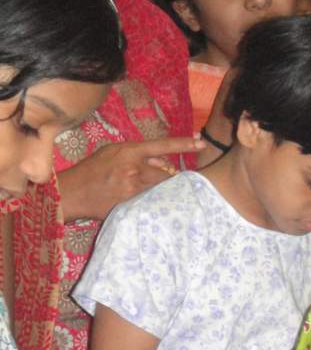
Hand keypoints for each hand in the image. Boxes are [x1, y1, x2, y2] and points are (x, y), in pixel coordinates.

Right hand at [58, 136, 205, 221]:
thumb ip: (138, 154)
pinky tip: (147, 204)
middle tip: (169, 181)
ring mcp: (133, 190)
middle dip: (170, 177)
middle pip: (168, 173)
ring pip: (161, 189)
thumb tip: (162, 160)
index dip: (183, 144)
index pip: (162, 146)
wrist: (71, 194)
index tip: (201, 142)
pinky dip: (153, 202)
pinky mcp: (132, 206)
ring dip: (162, 191)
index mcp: (128, 152)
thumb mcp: (112, 153)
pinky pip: (152, 203)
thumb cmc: (91, 170)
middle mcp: (134, 170)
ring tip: (148, 193)